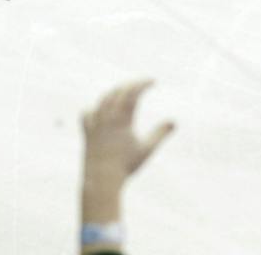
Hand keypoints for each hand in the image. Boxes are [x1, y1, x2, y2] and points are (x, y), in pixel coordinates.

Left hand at [80, 80, 174, 224]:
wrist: (101, 179)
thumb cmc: (126, 166)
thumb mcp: (147, 149)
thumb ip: (160, 134)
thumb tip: (174, 122)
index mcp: (121, 118)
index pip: (133, 93)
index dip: (143, 84)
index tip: (153, 81)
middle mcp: (106, 116)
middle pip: (118, 91)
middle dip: (132, 85)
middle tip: (143, 84)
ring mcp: (94, 122)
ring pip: (103, 99)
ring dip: (116, 92)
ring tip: (126, 92)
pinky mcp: (87, 131)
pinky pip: (88, 112)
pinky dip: (96, 107)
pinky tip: (101, 110)